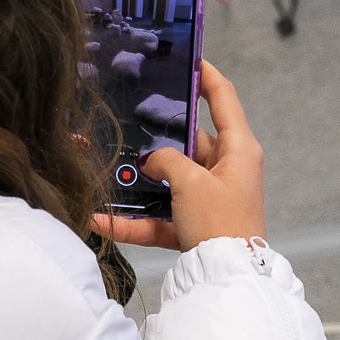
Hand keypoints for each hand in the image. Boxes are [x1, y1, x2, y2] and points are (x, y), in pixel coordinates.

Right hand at [93, 61, 265, 253]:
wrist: (229, 280)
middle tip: (126, 121)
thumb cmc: (221, 223)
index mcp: (238, 148)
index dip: (206, 76)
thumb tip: (151, 161)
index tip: (187, 59)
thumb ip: (166, 161)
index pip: (223, 98)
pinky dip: (135, 220)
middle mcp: (227, 169)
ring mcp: (210, 198)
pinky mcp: (195, 225)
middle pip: (188, 142)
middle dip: (156, 138)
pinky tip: (101, 221)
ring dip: (141, 182)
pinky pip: (161, 217)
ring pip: (170, 181)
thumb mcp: (191, 182)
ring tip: (107, 171)